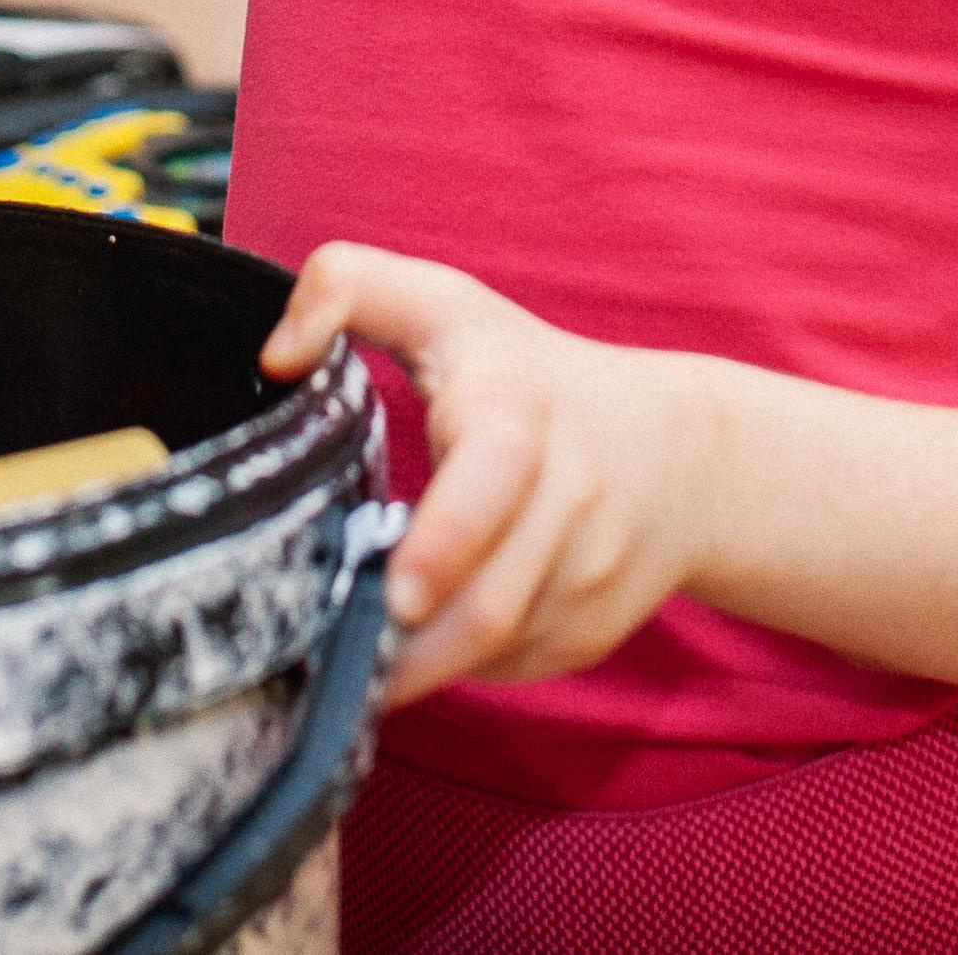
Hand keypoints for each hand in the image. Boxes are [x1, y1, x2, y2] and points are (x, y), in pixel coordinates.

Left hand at [262, 246, 713, 705]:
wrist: (682, 456)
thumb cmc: (531, 372)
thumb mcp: (445, 304)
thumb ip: (348, 288)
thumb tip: (275, 358)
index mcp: (518, 412)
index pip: (494, 472)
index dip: (445, 539)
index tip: (394, 593)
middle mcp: (568, 498)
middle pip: (489, 603)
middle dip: (411, 648)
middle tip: (344, 654)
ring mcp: (586, 578)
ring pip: (492, 650)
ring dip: (422, 663)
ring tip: (360, 649)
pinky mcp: (588, 637)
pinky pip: (507, 670)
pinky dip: (457, 665)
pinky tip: (423, 636)